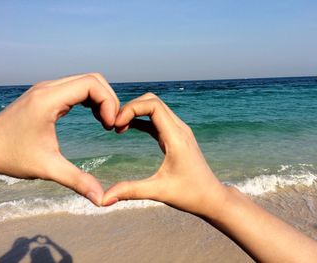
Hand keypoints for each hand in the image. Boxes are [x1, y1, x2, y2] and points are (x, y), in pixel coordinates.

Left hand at [0, 73, 119, 205]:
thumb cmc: (11, 156)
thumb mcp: (47, 168)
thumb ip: (77, 181)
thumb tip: (101, 199)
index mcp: (49, 99)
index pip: (91, 84)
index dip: (108, 102)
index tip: (110, 126)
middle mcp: (49, 88)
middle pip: (93, 79)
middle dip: (109, 100)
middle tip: (112, 125)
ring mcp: (48, 89)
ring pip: (86, 82)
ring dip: (102, 99)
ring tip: (106, 123)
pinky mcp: (47, 95)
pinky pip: (77, 89)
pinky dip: (92, 100)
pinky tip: (95, 118)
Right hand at [103, 93, 228, 216]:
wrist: (212, 197)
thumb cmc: (190, 195)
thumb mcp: (159, 192)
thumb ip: (131, 191)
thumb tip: (104, 199)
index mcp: (176, 137)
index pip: (153, 106)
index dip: (131, 108)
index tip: (116, 124)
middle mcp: (179, 129)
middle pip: (153, 101)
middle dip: (131, 107)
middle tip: (114, 124)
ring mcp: (179, 131)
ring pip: (155, 108)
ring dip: (136, 112)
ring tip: (118, 127)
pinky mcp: (176, 137)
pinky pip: (157, 119)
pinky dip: (141, 119)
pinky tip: (128, 129)